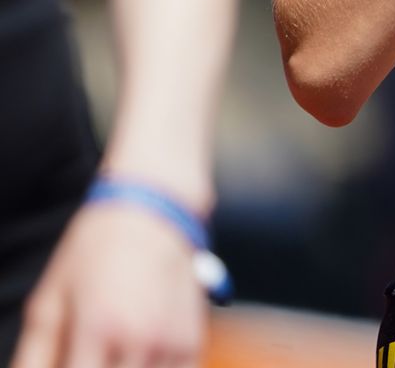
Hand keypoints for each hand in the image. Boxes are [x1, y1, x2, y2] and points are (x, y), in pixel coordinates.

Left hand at [10, 201, 204, 367]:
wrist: (154, 211)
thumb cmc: (92, 253)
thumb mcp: (47, 301)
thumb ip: (33, 357)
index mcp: (99, 327)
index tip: (65, 364)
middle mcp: (141, 338)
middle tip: (84, 359)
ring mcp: (172, 341)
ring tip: (109, 355)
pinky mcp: (192, 341)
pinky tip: (133, 359)